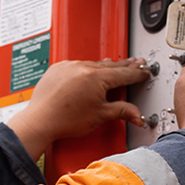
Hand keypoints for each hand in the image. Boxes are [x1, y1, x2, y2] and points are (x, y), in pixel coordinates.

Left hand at [8, 58, 151, 158]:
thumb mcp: (100, 116)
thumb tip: (137, 115)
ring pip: (92, 64)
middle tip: (136, 63)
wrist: (40, 121)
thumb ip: (122, 111)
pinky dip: (85, 69)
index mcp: (96, 78)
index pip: (123, 74)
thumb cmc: (65, 120)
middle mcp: (82, 67)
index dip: (137, 73)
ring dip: (104, 67)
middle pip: (110, 65)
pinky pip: (76, 65)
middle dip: (125, 65)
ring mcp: (68, 66)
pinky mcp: (57, 68)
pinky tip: (89, 73)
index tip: (144, 72)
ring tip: (114, 68)